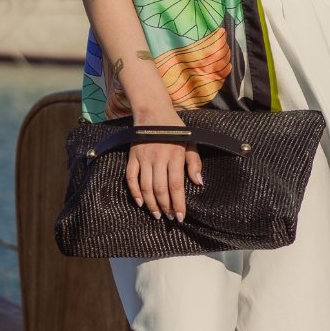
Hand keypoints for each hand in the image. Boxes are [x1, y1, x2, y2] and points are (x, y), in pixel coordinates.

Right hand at [127, 105, 203, 223]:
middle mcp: (158, 158)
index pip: (176, 185)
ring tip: (157, 214)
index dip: (178, 203)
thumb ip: (195, 163)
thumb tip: (198, 182)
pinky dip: (134, 192)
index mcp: (175, 156)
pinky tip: (140, 203)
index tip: (180, 217)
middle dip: (165, 207)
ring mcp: (143, 158)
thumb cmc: (175, 130)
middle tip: (169, 218)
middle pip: (160, 189)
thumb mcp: (191, 142)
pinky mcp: (132, 157)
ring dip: (151, 204)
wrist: (153, 112)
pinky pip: (131, 178)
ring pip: (145, 187)